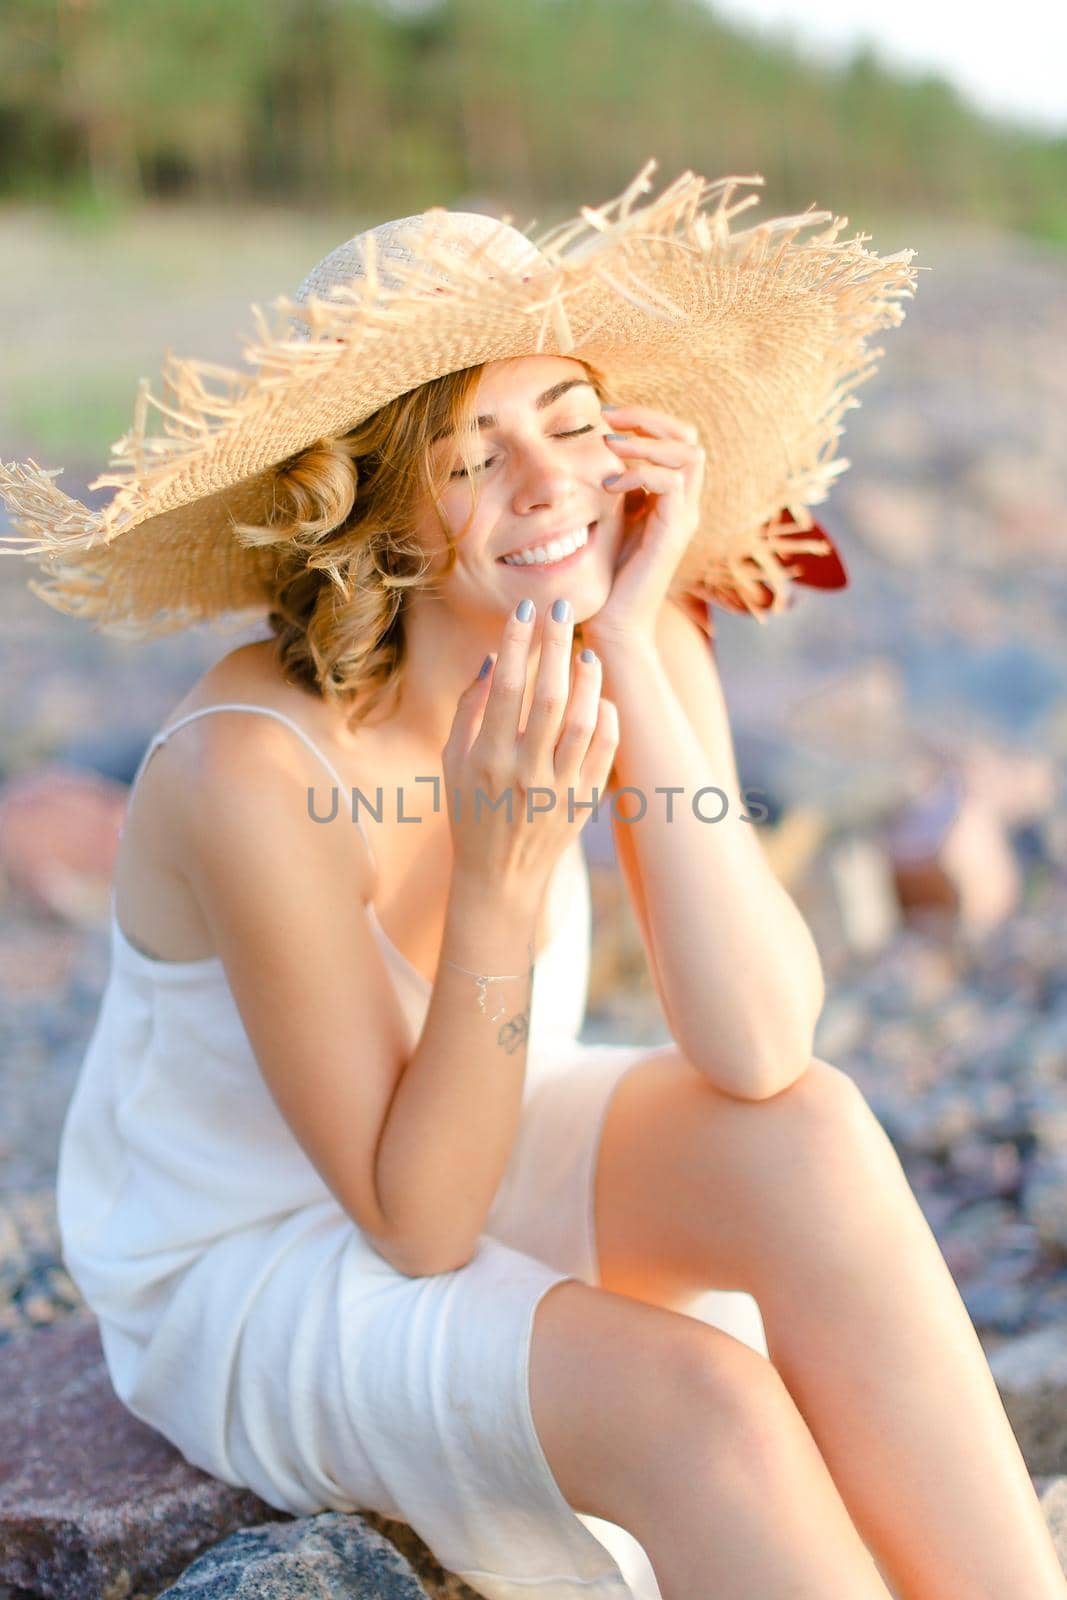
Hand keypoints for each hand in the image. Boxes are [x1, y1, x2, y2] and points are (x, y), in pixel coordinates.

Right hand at [442, 600, 618, 907]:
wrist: (499, 876)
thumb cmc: (470, 811)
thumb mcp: (453, 762)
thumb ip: (469, 710)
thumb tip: (494, 659)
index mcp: (487, 759)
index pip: (507, 687)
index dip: (518, 641)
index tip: (527, 607)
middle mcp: (525, 773)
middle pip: (548, 695)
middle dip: (556, 644)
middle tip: (563, 607)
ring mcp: (559, 789)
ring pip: (582, 721)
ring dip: (586, 679)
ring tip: (586, 652)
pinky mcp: (584, 802)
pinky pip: (604, 750)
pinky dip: (606, 717)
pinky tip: (599, 696)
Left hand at [583, 403, 705, 652]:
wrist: (615, 623)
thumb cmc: (607, 576)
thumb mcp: (610, 519)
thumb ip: (614, 486)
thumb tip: (595, 449)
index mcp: (671, 499)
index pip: (676, 440)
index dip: (646, 420)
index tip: (606, 415)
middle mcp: (684, 504)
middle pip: (689, 439)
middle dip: (649, 419)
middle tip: (608, 416)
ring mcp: (683, 518)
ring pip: (688, 455)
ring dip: (645, 442)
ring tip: (609, 445)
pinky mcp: (673, 532)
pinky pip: (670, 483)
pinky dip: (640, 474)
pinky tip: (609, 484)